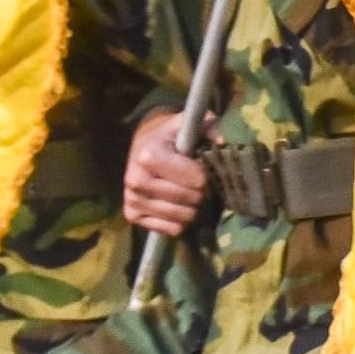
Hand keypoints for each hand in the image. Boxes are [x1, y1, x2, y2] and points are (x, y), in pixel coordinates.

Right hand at [124, 109, 209, 236]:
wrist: (141, 147)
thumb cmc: (169, 137)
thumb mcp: (186, 124)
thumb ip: (208, 126)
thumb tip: (223, 141)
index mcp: (150, 156)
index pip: (196, 179)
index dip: (206, 175)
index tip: (203, 168)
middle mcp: (137, 180)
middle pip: (191, 199)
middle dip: (201, 192)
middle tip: (198, 183)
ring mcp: (132, 200)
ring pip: (182, 216)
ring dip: (193, 208)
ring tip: (189, 194)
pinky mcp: (131, 215)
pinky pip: (171, 229)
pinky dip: (181, 220)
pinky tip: (177, 205)